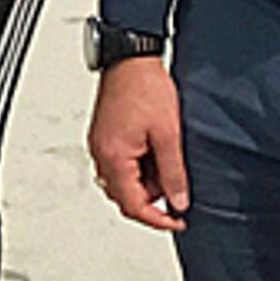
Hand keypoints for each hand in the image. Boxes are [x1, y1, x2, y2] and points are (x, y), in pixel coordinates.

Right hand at [89, 55, 188, 231]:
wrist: (130, 59)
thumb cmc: (145, 88)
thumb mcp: (168, 134)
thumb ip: (173, 173)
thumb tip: (178, 201)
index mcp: (114, 157)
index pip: (133, 205)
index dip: (157, 219)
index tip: (177, 221)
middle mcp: (101, 155)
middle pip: (125, 196)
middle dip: (152, 197)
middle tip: (176, 182)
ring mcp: (100, 146)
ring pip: (123, 182)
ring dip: (146, 180)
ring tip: (166, 157)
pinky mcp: (104, 137)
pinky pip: (120, 165)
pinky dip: (138, 166)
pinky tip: (154, 149)